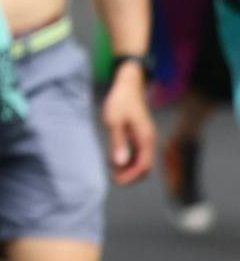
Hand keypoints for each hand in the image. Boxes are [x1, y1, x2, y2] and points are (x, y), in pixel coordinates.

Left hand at [101, 64, 154, 184]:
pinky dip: (129, 159)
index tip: (117, 181)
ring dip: (130, 168)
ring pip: (142, 160)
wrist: (129, 83)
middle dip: (132, 175)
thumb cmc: (120, 100)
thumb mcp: (114, 121)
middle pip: (146, 166)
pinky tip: (116, 159)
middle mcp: (150, 140)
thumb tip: (119, 163)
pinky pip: (139, 152)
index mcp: (146, 138)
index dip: (131, 176)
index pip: (144, 165)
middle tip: (115, 179)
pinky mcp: (141, 134)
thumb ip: (118, 142)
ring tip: (113, 171)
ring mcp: (146, 137)